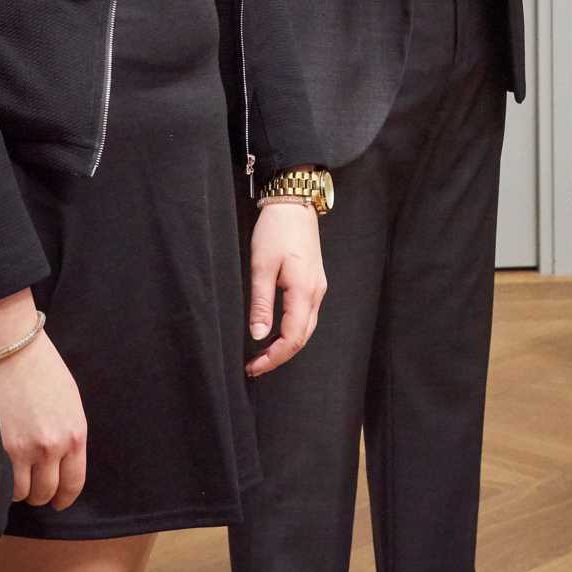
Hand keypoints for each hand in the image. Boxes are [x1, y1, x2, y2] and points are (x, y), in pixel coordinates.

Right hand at [0, 311, 87, 510]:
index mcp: (74, 435)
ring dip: (16, 489)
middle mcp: (49, 447)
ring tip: (12, 476)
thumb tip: (60, 468)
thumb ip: (69, 437)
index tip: (58, 502)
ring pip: (18, 493)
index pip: (72, 484)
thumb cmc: (43, 370)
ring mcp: (19, 449)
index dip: (63, 498)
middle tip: (32, 487)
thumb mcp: (70, 404)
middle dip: (39, 494)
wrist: (11, 346)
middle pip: (44, 493)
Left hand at [246, 200, 327, 377]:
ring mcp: (318, 288)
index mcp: (304, 292)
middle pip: (302, 338)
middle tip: (255, 366)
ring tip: (263, 353)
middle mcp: (316, 293)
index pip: (292, 338)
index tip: (253, 367)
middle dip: (279, 356)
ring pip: (306, 328)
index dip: (274, 358)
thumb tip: (258, 335)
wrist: (294, 203)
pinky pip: (306, 315)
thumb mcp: (261, 266)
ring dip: (286, 345)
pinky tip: (276, 331)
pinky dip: (292, 330)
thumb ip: (261, 302)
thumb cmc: (276, 230)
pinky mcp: (314, 281)